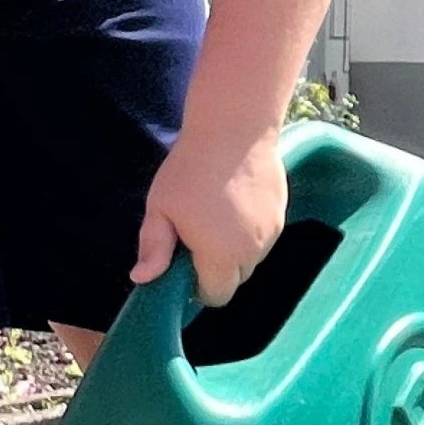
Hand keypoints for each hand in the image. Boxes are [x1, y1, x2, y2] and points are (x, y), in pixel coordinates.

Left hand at [132, 124, 287, 306]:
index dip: (198, 287)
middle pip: (236, 279)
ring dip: (235, 250)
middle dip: (217, 270)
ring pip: (251, 258)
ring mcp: (271, 232)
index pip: (215, 296)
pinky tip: (234, 202)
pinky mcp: (282, 213)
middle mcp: (252, 251)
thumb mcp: (160, 207)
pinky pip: (264, 236)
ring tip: (216, 216)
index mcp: (220, 256)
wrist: (233, 128)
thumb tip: (141, 279)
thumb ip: (154, 248)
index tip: (185, 263)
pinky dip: (250, 231)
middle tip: (197, 237)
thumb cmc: (190, 169)